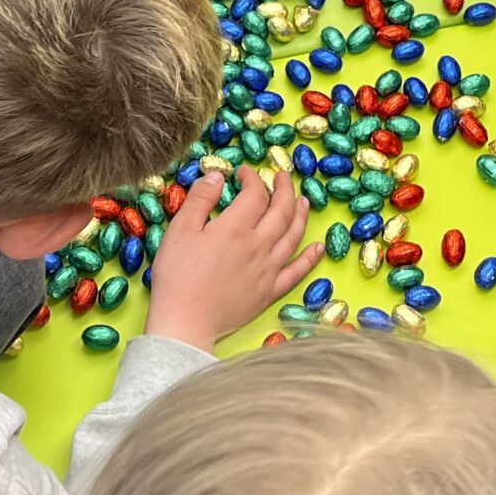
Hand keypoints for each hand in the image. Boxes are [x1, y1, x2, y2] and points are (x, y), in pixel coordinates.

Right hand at [143, 164, 321, 350]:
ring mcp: (268, 269)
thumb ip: (200, 199)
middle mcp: (259, 245)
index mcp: (236, 227)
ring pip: (294, 236)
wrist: (185, 321)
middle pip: (281, 210)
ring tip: (303, 201)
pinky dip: (310, 257)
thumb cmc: (177, 275)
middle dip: (284, 188)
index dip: (252, 178)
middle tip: (282, 176)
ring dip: (301, 214)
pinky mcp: (270, 291)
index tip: (243, 173)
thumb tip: (218, 175)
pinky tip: (317, 247)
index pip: (255, 194)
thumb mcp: (180, 230)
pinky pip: (298, 272)